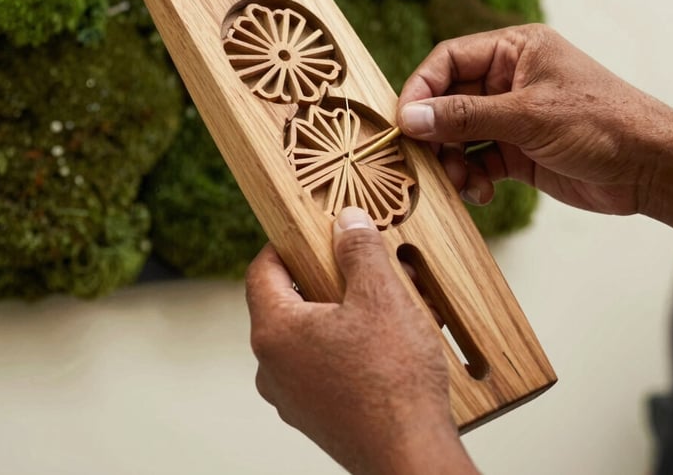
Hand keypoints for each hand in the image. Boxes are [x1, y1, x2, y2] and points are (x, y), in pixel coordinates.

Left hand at [245, 207, 476, 474]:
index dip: (284, 245)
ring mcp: (291, 397)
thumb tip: (347, 221)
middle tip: (354, 268)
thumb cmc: (393, 381)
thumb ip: (359, 250)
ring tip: (378, 306)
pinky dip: (342, 347)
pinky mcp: (314, 416)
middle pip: (286, 302)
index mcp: (275, 331)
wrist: (411, 457)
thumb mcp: (380, 296)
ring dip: (336, 314)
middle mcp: (272, 367)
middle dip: (321, 279)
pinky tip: (381, 344)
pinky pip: (319, 366)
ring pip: (305, 336)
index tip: (309, 234)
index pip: (261, 271)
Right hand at [397, 24, 672, 236]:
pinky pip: (477, 160)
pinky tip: (482, 192)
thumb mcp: (527, 115)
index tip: (404, 121)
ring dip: (452, 160)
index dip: (421, 88)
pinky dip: (472, 177)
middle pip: (449, 100)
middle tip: (426, 158)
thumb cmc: (601, 124)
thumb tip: (412, 118)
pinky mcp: (517, 150)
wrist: (649, 168)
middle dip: (436, 132)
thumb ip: (465, 117)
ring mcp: (511, 116)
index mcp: (513, 50)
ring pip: (459, 134)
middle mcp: (508, 80)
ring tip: (460, 182)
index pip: (448, 60)